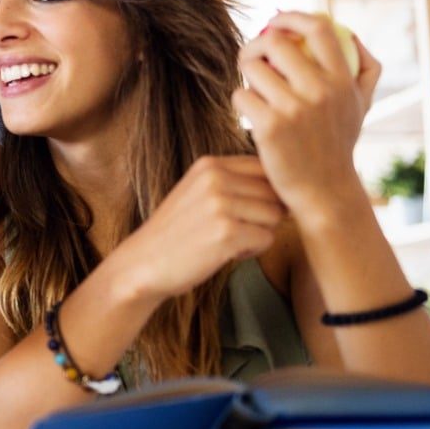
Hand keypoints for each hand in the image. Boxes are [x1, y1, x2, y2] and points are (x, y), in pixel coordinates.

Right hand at [106, 156, 283, 303]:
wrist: (142, 263)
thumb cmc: (177, 233)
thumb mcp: (199, 193)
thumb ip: (234, 182)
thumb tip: (287, 186)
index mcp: (209, 164)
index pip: (266, 167)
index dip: (269, 191)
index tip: (250, 210)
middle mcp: (215, 178)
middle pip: (275, 193)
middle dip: (264, 215)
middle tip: (234, 230)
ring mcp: (220, 204)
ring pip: (275, 216)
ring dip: (259, 233)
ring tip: (228, 241)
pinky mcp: (226, 232)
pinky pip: (266, 239)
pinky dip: (252, 251)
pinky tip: (225, 253)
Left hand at [234, 11, 380, 213]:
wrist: (324, 191)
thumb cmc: (338, 143)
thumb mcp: (361, 105)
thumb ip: (364, 68)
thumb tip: (350, 32)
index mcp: (342, 80)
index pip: (319, 29)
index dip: (293, 17)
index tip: (276, 19)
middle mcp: (320, 91)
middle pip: (274, 42)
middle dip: (256, 44)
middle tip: (253, 57)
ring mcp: (294, 109)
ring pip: (252, 68)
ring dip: (246, 76)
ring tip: (255, 91)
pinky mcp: (269, 127)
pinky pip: (240, 95)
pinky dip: (241, 102)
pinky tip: (251, 115)